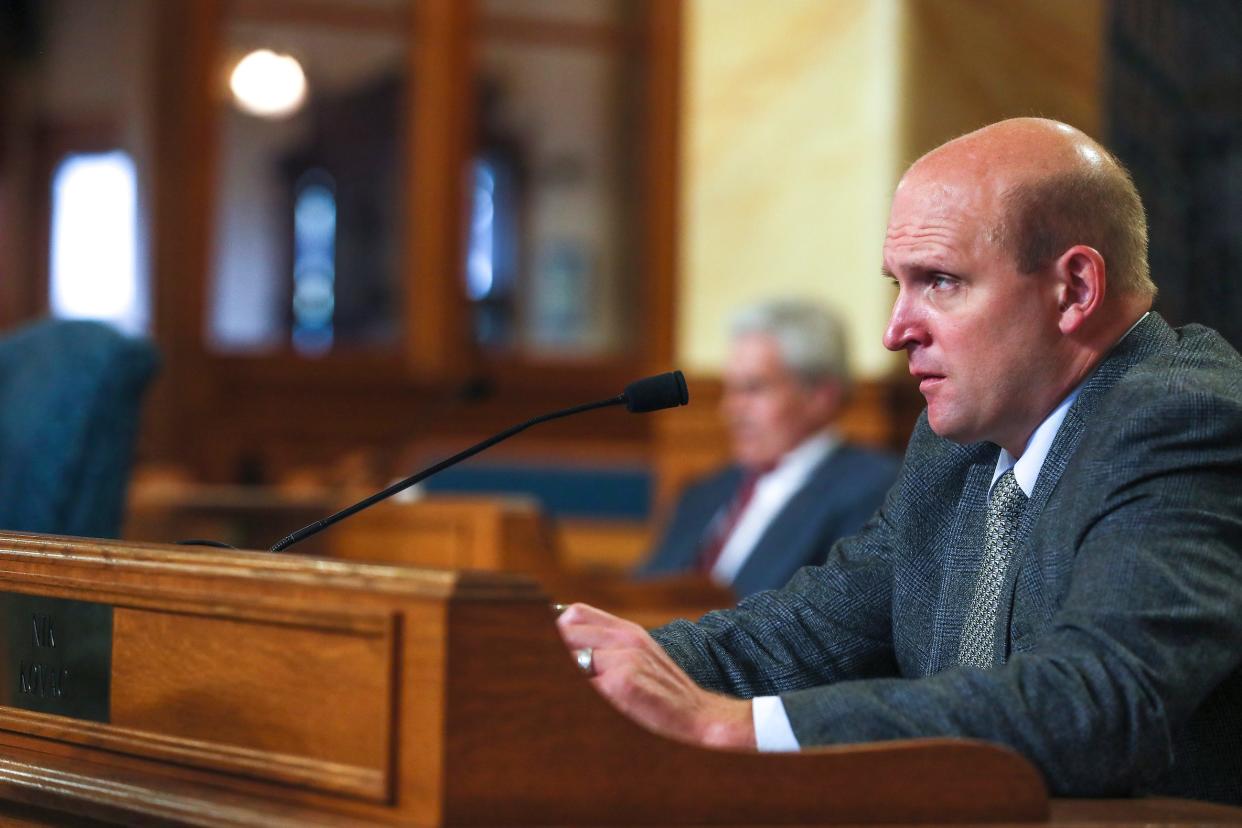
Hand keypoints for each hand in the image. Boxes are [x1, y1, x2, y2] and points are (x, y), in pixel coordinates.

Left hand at [556, 602, 755, 749]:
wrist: (700, 714)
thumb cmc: (663, 689)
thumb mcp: (639, 654)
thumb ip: (607, 642)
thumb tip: (562, 635)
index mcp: (626, 629)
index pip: (574, 614)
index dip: (556, 630)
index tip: (547, 649)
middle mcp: (625, 638)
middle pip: (566, 634)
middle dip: (553, 654)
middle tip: (549, 674)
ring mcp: (625, 658)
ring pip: (572, 658)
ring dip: (564, 675)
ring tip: (566, 693)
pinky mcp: (624, 682)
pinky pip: (585, 682)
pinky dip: (578, 692)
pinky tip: (585, 705)